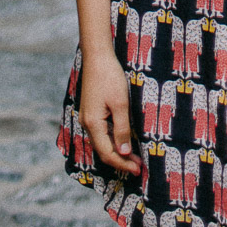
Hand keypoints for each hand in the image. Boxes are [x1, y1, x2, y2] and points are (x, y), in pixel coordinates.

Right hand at [78, 48, 140, 175]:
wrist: (97, 56)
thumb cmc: (110, 77)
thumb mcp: (121, 104)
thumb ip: (122, 129)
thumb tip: (123, 153)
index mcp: (93, 124)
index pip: (108, 153)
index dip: (123, 164)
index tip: (138, 169)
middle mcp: (87, 124)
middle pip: (103, 151)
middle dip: (121, 160)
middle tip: (139, 166)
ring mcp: (88, 118)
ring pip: (102, 143)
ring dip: (117, 152)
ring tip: (134, 157)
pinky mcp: (91, 112)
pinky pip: (101, 133)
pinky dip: (113, 140)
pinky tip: (123, 140)